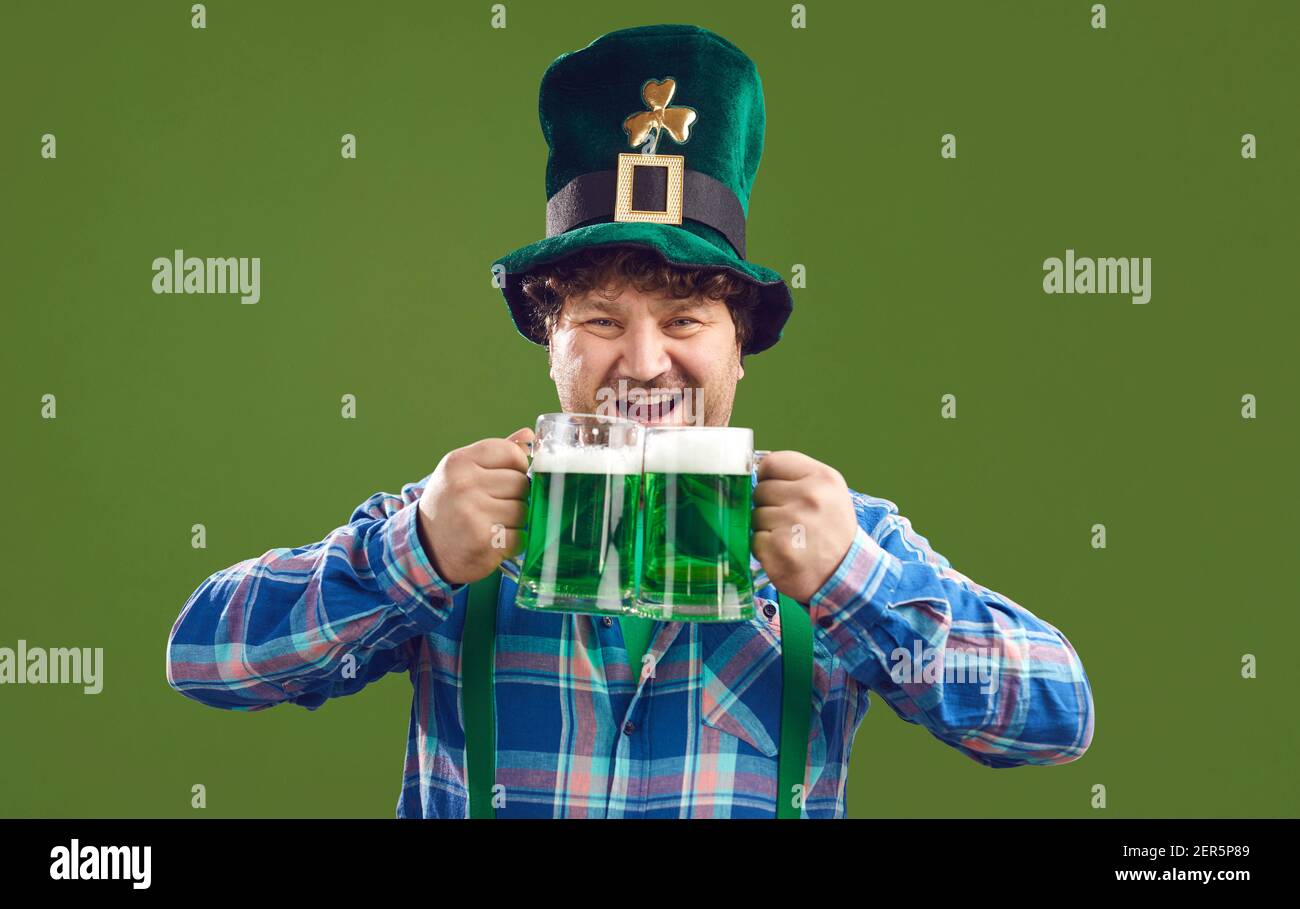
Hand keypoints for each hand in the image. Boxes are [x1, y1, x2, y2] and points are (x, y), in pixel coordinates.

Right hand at [416, 427, 533, 585]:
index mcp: (458, 461)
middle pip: (521, 483)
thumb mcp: (463, 472)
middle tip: (496, 505)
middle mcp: (463, 485)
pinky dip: (514, 542)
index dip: (518, 466)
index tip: (506, 478)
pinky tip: (495, 540)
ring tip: (494, 523)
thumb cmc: (451, 505)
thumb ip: (497, 453)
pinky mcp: (484, 541)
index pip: (512, 452)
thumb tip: (529, 435)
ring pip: (523, 510)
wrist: (426, 548)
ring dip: (516, 520)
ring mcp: (473, 513)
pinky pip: (521, 536)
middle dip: (516, 496)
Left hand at [752, 451, 857, 603]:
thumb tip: (755, 470)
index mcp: (822, 478)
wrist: (846, 574)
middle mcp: (810, 497)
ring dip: (766, 529)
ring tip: (790, 538)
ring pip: (755, 516)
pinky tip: (784, 553)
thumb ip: (796, 477)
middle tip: (790, 522)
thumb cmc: (830, 531)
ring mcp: (794, 522)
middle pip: (760, 490)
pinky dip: (765, 549)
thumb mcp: (828, 493)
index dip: (768, 478)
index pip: (771, 463)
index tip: (779, 493)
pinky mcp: (780, 548)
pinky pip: (754, 540)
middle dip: (768, 506)